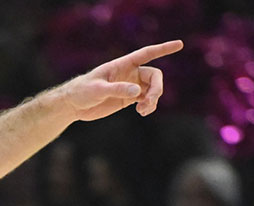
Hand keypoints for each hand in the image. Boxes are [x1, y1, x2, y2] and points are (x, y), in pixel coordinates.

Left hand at [60, 40, 183, 120]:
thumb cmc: (82, 91)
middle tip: (149, 101)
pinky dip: (149, 106)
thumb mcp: (98, 90)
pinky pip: (146, 100)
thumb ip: (117, 89)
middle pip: (155, 76)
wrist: (74, 105)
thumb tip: (137, 92)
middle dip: (157, 88)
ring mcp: (130, 86)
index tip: (180, 45)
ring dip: (153, 100)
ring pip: (153, 90)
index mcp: (123, 65)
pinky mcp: (128, 99)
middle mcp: (130, 74)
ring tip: (143, 110)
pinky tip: (142, 112)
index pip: (147, 54)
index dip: (163, 49)